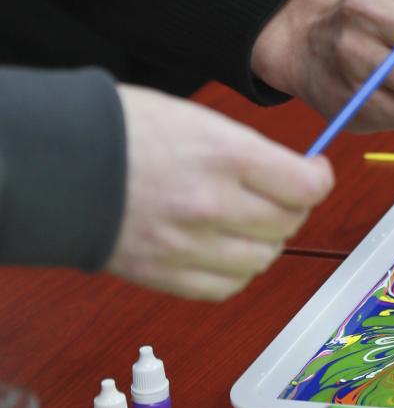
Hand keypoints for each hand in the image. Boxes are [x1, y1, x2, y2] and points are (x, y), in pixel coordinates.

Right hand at [107, 87, 334, 301]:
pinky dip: (235, 272)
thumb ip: (247, 151)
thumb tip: (288, 173)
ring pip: (261, 260)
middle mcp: (214, 205)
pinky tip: (225, 249)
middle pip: (287, 224)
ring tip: (250, 223)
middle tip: (282, 195)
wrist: (62, 162)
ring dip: (266, 242)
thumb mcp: (199, 120)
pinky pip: (224, 287)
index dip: (318, 179)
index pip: (305, 186)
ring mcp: (189, 246)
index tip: (314, 173)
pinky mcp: (165, 275)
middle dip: (292, 208)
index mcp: (227, 156)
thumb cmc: (125, 129)